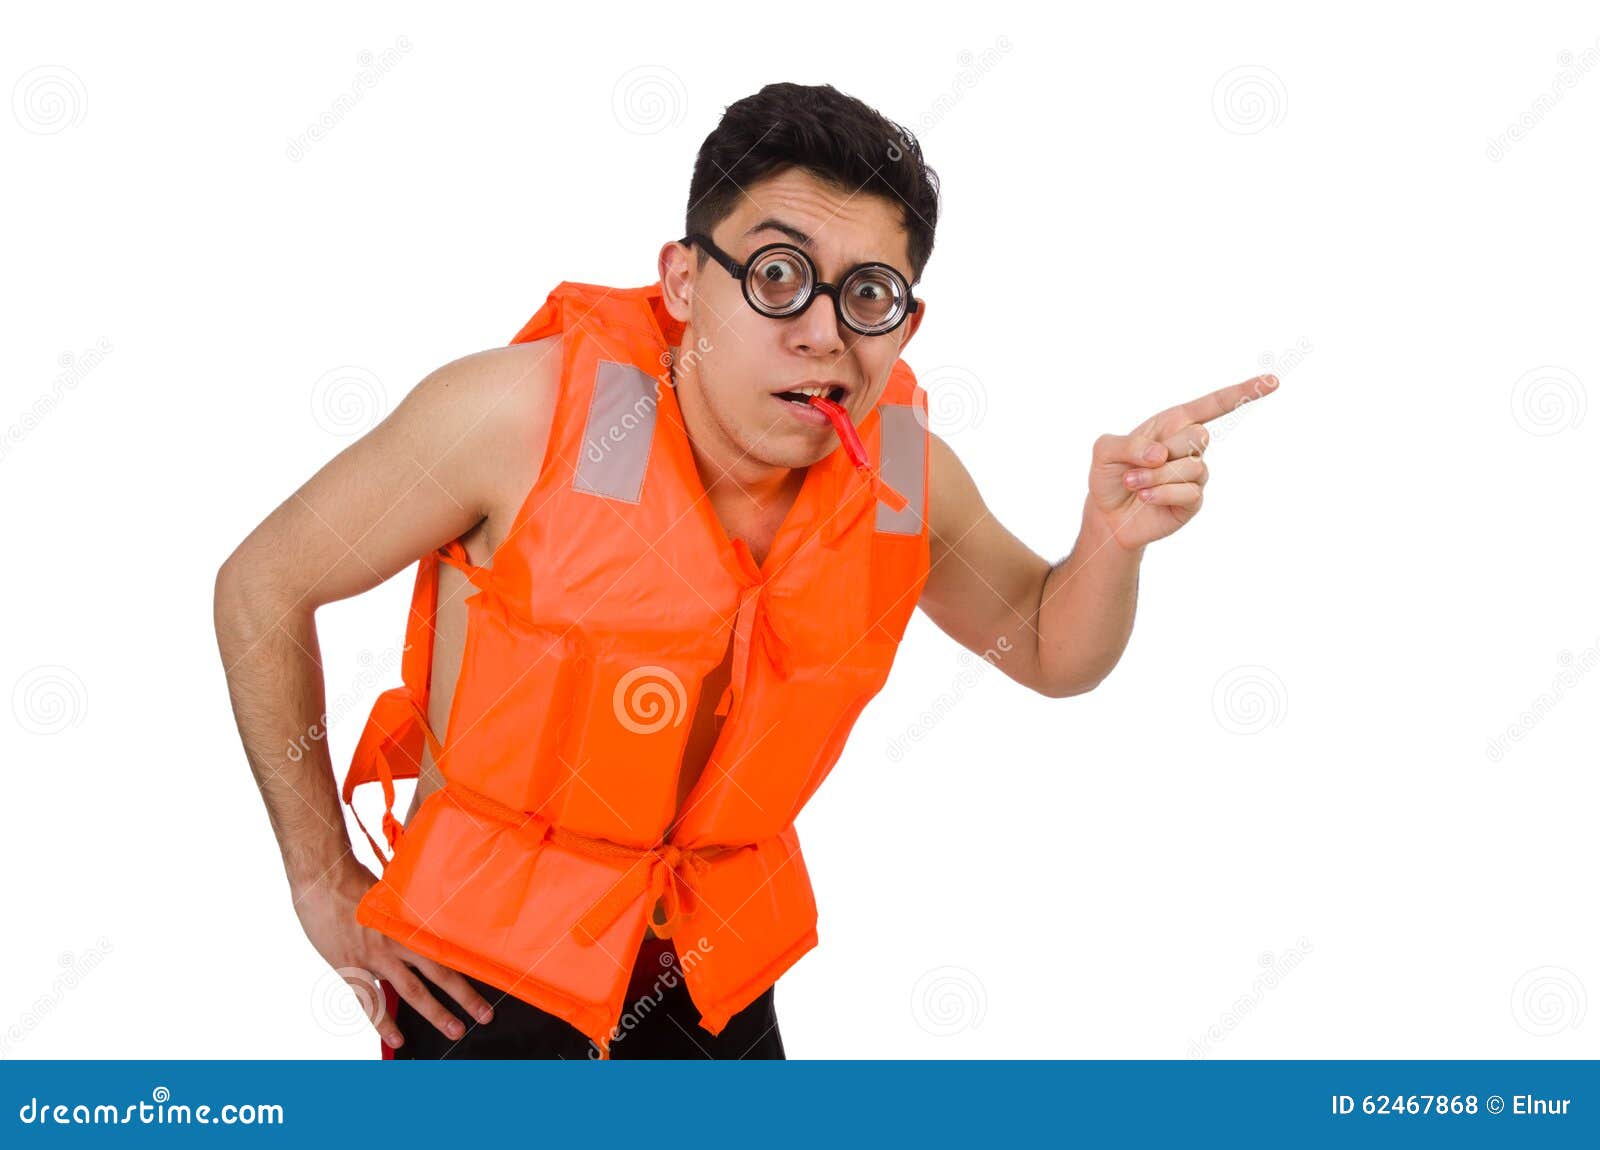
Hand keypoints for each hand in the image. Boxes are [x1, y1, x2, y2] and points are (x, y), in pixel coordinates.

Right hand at [292, 854, 495, 1050]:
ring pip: (412, 990)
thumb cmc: (357, 883)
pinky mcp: (351, 967)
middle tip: (484, 1016)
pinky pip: (371, 1001)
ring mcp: (376, 956)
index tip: (494, 978)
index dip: (471, 964)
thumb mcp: (392, 895)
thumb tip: (426, 926)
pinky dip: (385, 1024)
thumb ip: (408, 916)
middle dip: (464, 996)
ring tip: (454, 1031)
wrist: (322, 880)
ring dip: (436, 1013)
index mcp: (412, 921)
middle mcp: (399, 940)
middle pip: (439, 972)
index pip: (449, 947)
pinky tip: (398, 1040)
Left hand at [1086, 373, 1278, 550]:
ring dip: (1155, 476)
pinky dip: (1160, 493)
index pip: (1213, 405)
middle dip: (1163, 451)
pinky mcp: (1193, 501)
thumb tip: (1161, 454)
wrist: (1108, 515)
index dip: (1244, 391)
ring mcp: (1194, 474)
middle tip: (1135, 467)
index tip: (1273, 381)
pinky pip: (1187, 492)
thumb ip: (1128, 444)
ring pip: (1192, 466)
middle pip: (1199, 435)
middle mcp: (1189, 447)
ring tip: (1134, 483)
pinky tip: (1145, 497)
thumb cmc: (1109, 476)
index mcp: (1172, 425)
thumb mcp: (1105, 450)